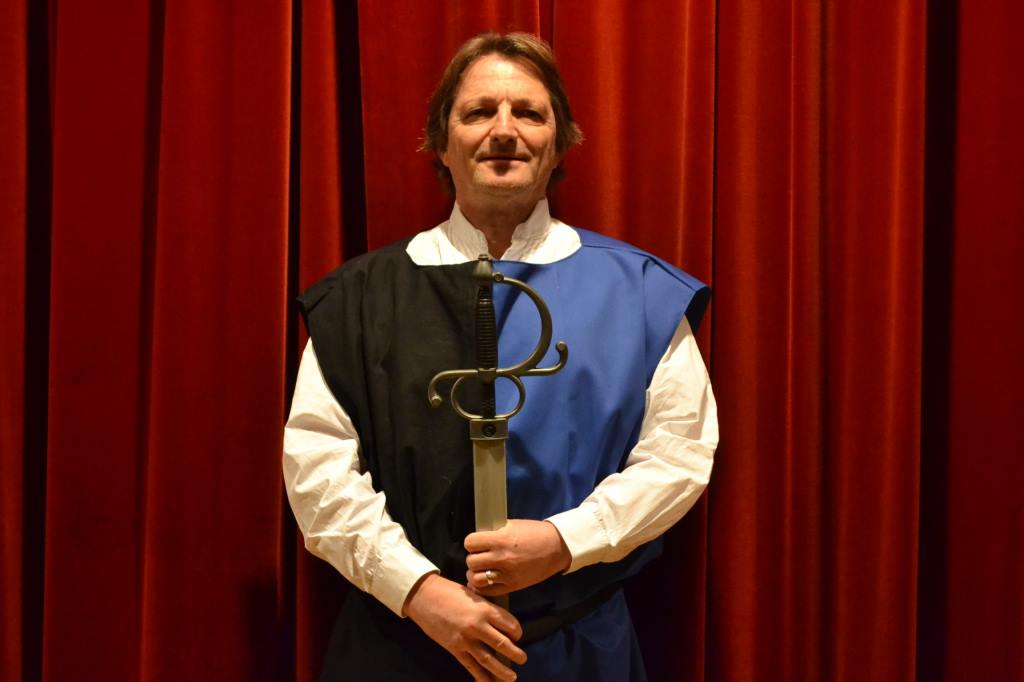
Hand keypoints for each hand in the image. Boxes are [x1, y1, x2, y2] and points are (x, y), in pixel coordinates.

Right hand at [403, 573, 526, 680]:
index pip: (510, 625)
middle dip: (516, 654)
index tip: (517, 636)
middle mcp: (478, 625)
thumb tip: (498, 622)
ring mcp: (466, 639)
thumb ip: (486, 609)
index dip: (517, 632)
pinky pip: (471, 666)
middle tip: (523, 659)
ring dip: (503, 670)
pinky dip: (481, 676)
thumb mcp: (473, 595)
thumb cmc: (449, 592)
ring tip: (512, 677)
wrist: (424, 596)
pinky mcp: (455, 648)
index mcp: (485, 609)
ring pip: (489, 660)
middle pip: (503, 644)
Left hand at [465, 519, 570, 596]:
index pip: (470, 543)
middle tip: (479, 555)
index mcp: (502, 539)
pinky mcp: (512, 585)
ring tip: (480, 569)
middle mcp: (502, 558)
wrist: (556, 548)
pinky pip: (488, 591)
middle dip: (473, 557)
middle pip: (471, 561)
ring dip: (475, 573)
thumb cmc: (535, 534)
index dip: (471, 542)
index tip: (476, 543)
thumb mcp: (512, 526)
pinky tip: (484, 580)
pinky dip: (482, 587)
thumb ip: (494, 533)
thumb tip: (478, 538)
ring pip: (476, 578)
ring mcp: (507, 574)